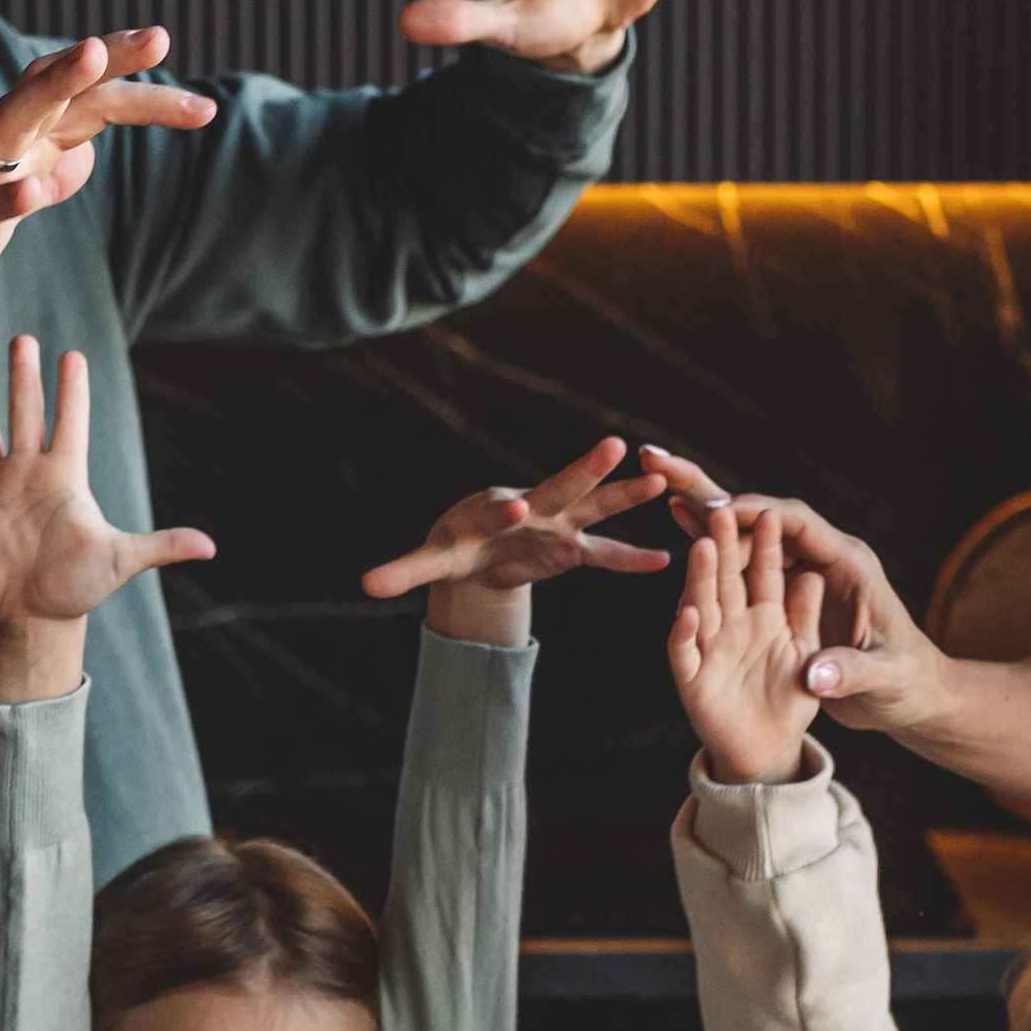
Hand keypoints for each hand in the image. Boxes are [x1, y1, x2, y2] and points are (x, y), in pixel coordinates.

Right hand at [0, 32, 216, 394]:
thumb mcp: (3, 212)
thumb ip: (45, 179)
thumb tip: (86, 158)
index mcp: (15, 151)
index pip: (82, 104)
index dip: (133, 89)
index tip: (194, 93)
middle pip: (55, 92)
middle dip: (108, 63)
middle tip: (163, 36)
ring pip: (9, 125)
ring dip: (51, 89)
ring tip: (93, 57)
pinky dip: (6, 199)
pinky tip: (39, 191)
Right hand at [0, 335, 214, 701]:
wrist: (39, 615)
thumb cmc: (81, 585)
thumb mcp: (122, 561)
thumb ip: (161, 545)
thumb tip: (212, 546)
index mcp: (65, 477)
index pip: (70, 423)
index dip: (72, 391)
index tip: (73, 355)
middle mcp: (28, 472)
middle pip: (26, 415)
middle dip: (24, 379)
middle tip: (23, 339)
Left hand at [360, 436, 672, 645]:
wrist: (479, 550)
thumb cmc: (454, 546)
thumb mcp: (429, 560)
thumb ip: (402, 570)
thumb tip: (364, 586)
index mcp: (492, 510)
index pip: (500, 510)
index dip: (506, 512)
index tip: (518, 510)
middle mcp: (531, 507)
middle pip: (559, 486)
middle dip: (585, 468)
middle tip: (612, 444)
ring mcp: (556, 524)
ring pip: (594, 506)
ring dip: (625, 494)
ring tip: (661, 479)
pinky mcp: (570, 547)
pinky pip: (605, 554)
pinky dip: (631, 559)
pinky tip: (665, 561)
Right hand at [636, 454, 947, 737]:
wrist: (912, 696)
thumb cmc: (906, 685)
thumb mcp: (884, 681)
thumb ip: (849, 673)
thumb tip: (812, 675)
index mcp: (849, 566)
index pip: (799, 524)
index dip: (757, 513)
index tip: (717, 511)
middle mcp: (822, 561)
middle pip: (767, 520)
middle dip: (723, 501)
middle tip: (673, 476)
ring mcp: (803, 578)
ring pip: (752, 540)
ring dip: (712, 522)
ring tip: (665, 493)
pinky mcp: (789, 600)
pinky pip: (747, 571)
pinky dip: (718, 556)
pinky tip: (687, 545)